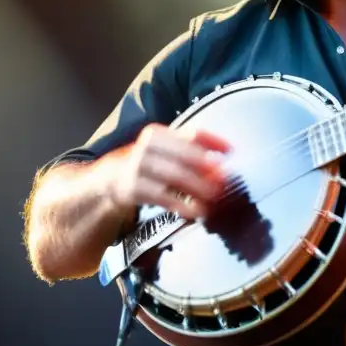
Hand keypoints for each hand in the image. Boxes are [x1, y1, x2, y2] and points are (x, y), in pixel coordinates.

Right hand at [104, 124, 230, 220]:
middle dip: (207, 167)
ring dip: (198, 187)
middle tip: (224, 179)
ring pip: (175, 176)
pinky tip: (197, 211)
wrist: (113, 180)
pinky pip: (163, 197)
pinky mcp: (134, 189)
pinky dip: (182, 205)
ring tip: (215, 197)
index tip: (232, 151)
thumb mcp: (167, 150)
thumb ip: (193, 150)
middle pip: (184, 155)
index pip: (192, 133)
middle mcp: (148, 146)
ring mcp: (139, 167)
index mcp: (160, 133)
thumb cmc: (152, 163)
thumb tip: (226, 156)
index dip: (214, 142)